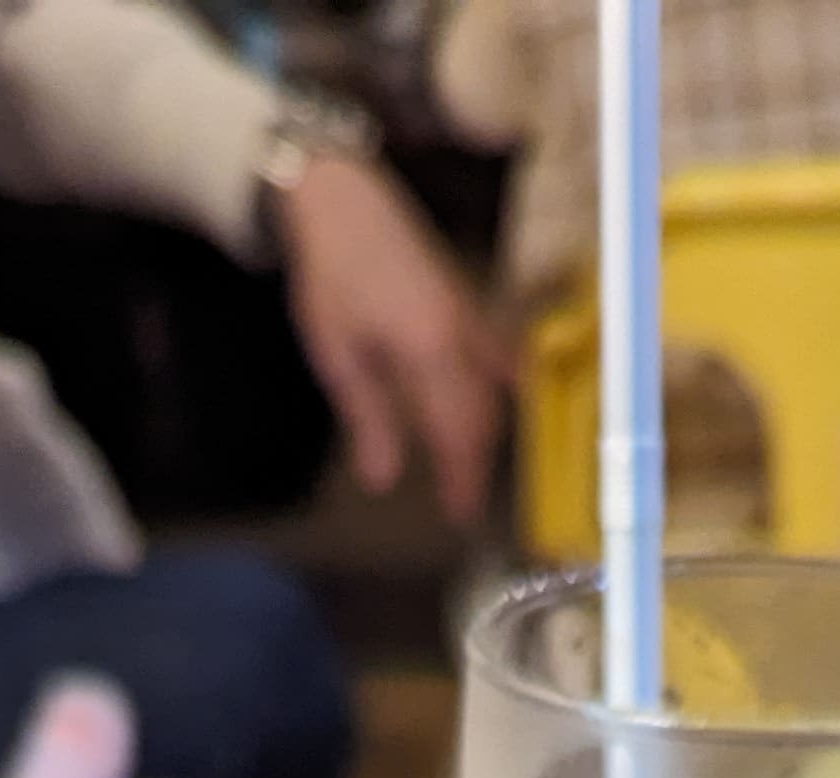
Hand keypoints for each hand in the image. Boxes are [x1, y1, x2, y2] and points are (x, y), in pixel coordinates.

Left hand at [273, 153, 509, 525]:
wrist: (344, 201)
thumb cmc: (332, 275)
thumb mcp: (339, 356)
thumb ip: (368, 419)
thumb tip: (382, 481)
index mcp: (428, 351)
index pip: (457, 432)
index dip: (460, 479)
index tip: (456, 516)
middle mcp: (461, 336)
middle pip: (481, 416)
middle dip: (474, 464)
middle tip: (461, 503)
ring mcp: (471, 316)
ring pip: (493, 390)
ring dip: (486, 432)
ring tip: (470, 466)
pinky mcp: (468, 302)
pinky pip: (497, 355)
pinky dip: (502, 385)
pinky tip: (508, 399)